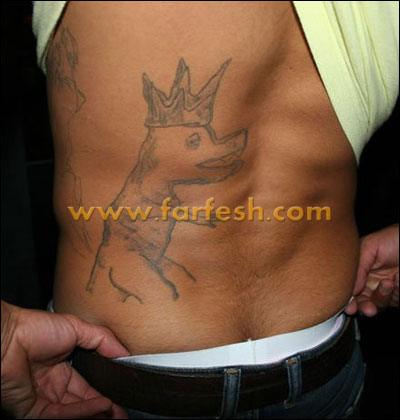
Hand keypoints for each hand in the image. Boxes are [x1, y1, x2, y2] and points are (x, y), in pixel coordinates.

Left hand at [1, 301, 129, 418]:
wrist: (7, 336)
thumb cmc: (36, 328)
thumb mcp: (78, 328)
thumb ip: (103, 340)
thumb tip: (125, 353)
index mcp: (62, 367)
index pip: (88, 385)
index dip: (106, 391)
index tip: (124, 393)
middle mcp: (54, 386)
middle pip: (84, 402)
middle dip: (105, 409)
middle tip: (123, 414)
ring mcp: (44, 399)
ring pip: (75, 411)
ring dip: (97, 412)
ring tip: (117, 413)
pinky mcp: (34, 410)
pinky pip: (61, 414)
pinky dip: (82, 411)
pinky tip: (101, 406)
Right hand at [346, 224, 398, 316]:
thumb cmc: (392, 238)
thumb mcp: (369, 246)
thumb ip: (358, 268)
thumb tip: (351, 289)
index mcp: (358, 270)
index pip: (349, 288)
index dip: (347, 300)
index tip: (349, 307)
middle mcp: (370, 281)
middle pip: (361, 302)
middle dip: (364, 307)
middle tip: (369, 309)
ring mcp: (385, 289)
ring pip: (379, 305)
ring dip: (382, 297)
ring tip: (389, 283)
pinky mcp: (398, 294)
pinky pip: (396, 301)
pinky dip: (397, 292)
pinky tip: (398, 278)